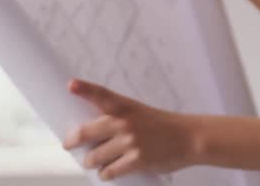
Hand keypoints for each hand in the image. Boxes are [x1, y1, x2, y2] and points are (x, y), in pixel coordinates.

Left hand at [63, 79, 194, 179]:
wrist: (189, 138)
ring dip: (90, 162)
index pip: (101, 94)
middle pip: (85, 132)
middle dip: (72, 142)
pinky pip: (109, 171)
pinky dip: (105, 174)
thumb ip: (117, 118)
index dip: (84, 89)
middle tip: (69, 144)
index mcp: (125, 106)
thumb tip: (90, 134)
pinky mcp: (136, 160)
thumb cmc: (164, 126)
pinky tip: (108, 172)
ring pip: (93, 157)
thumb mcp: (140, 112)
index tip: (71, 85)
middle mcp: (125, 122)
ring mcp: (130, 142)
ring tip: (95, 162)